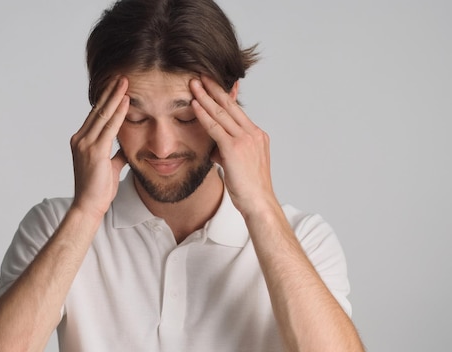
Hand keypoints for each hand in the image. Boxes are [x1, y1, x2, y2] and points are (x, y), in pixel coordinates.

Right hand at [70, 77, 128, 218]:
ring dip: (115, 96)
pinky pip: (109, 127)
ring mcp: (85, 144)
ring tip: (125, 82)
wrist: (89, 206)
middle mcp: (80, 139)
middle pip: (97, 109)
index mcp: (81, 141)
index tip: (116, 87)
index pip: (95, 115)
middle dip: (110, 92)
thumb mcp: (109, 167)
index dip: (106, 100)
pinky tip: (126, 101)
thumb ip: (116, 155)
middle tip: (121, 76)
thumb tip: (125, 148)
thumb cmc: (98, 189)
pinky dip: (119, 112)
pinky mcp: (94, 151)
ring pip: (103, 114)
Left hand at [190, 76, 277, 217]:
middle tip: (201, 75)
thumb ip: (227, 152)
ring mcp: (245, 139)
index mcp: (257, 136)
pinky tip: (194, 104)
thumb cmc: (249, 189)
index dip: (224, 96)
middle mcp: (254, 133)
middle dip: (214, 89)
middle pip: (230, 105)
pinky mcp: (234, 148)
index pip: (237, 111)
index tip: (213, 85)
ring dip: (205, 96)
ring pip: (222, 113)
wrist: (259, 204)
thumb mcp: (239, 165)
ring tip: (194, 83)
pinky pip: (215, 127)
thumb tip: (215, 149)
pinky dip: (203, 114)